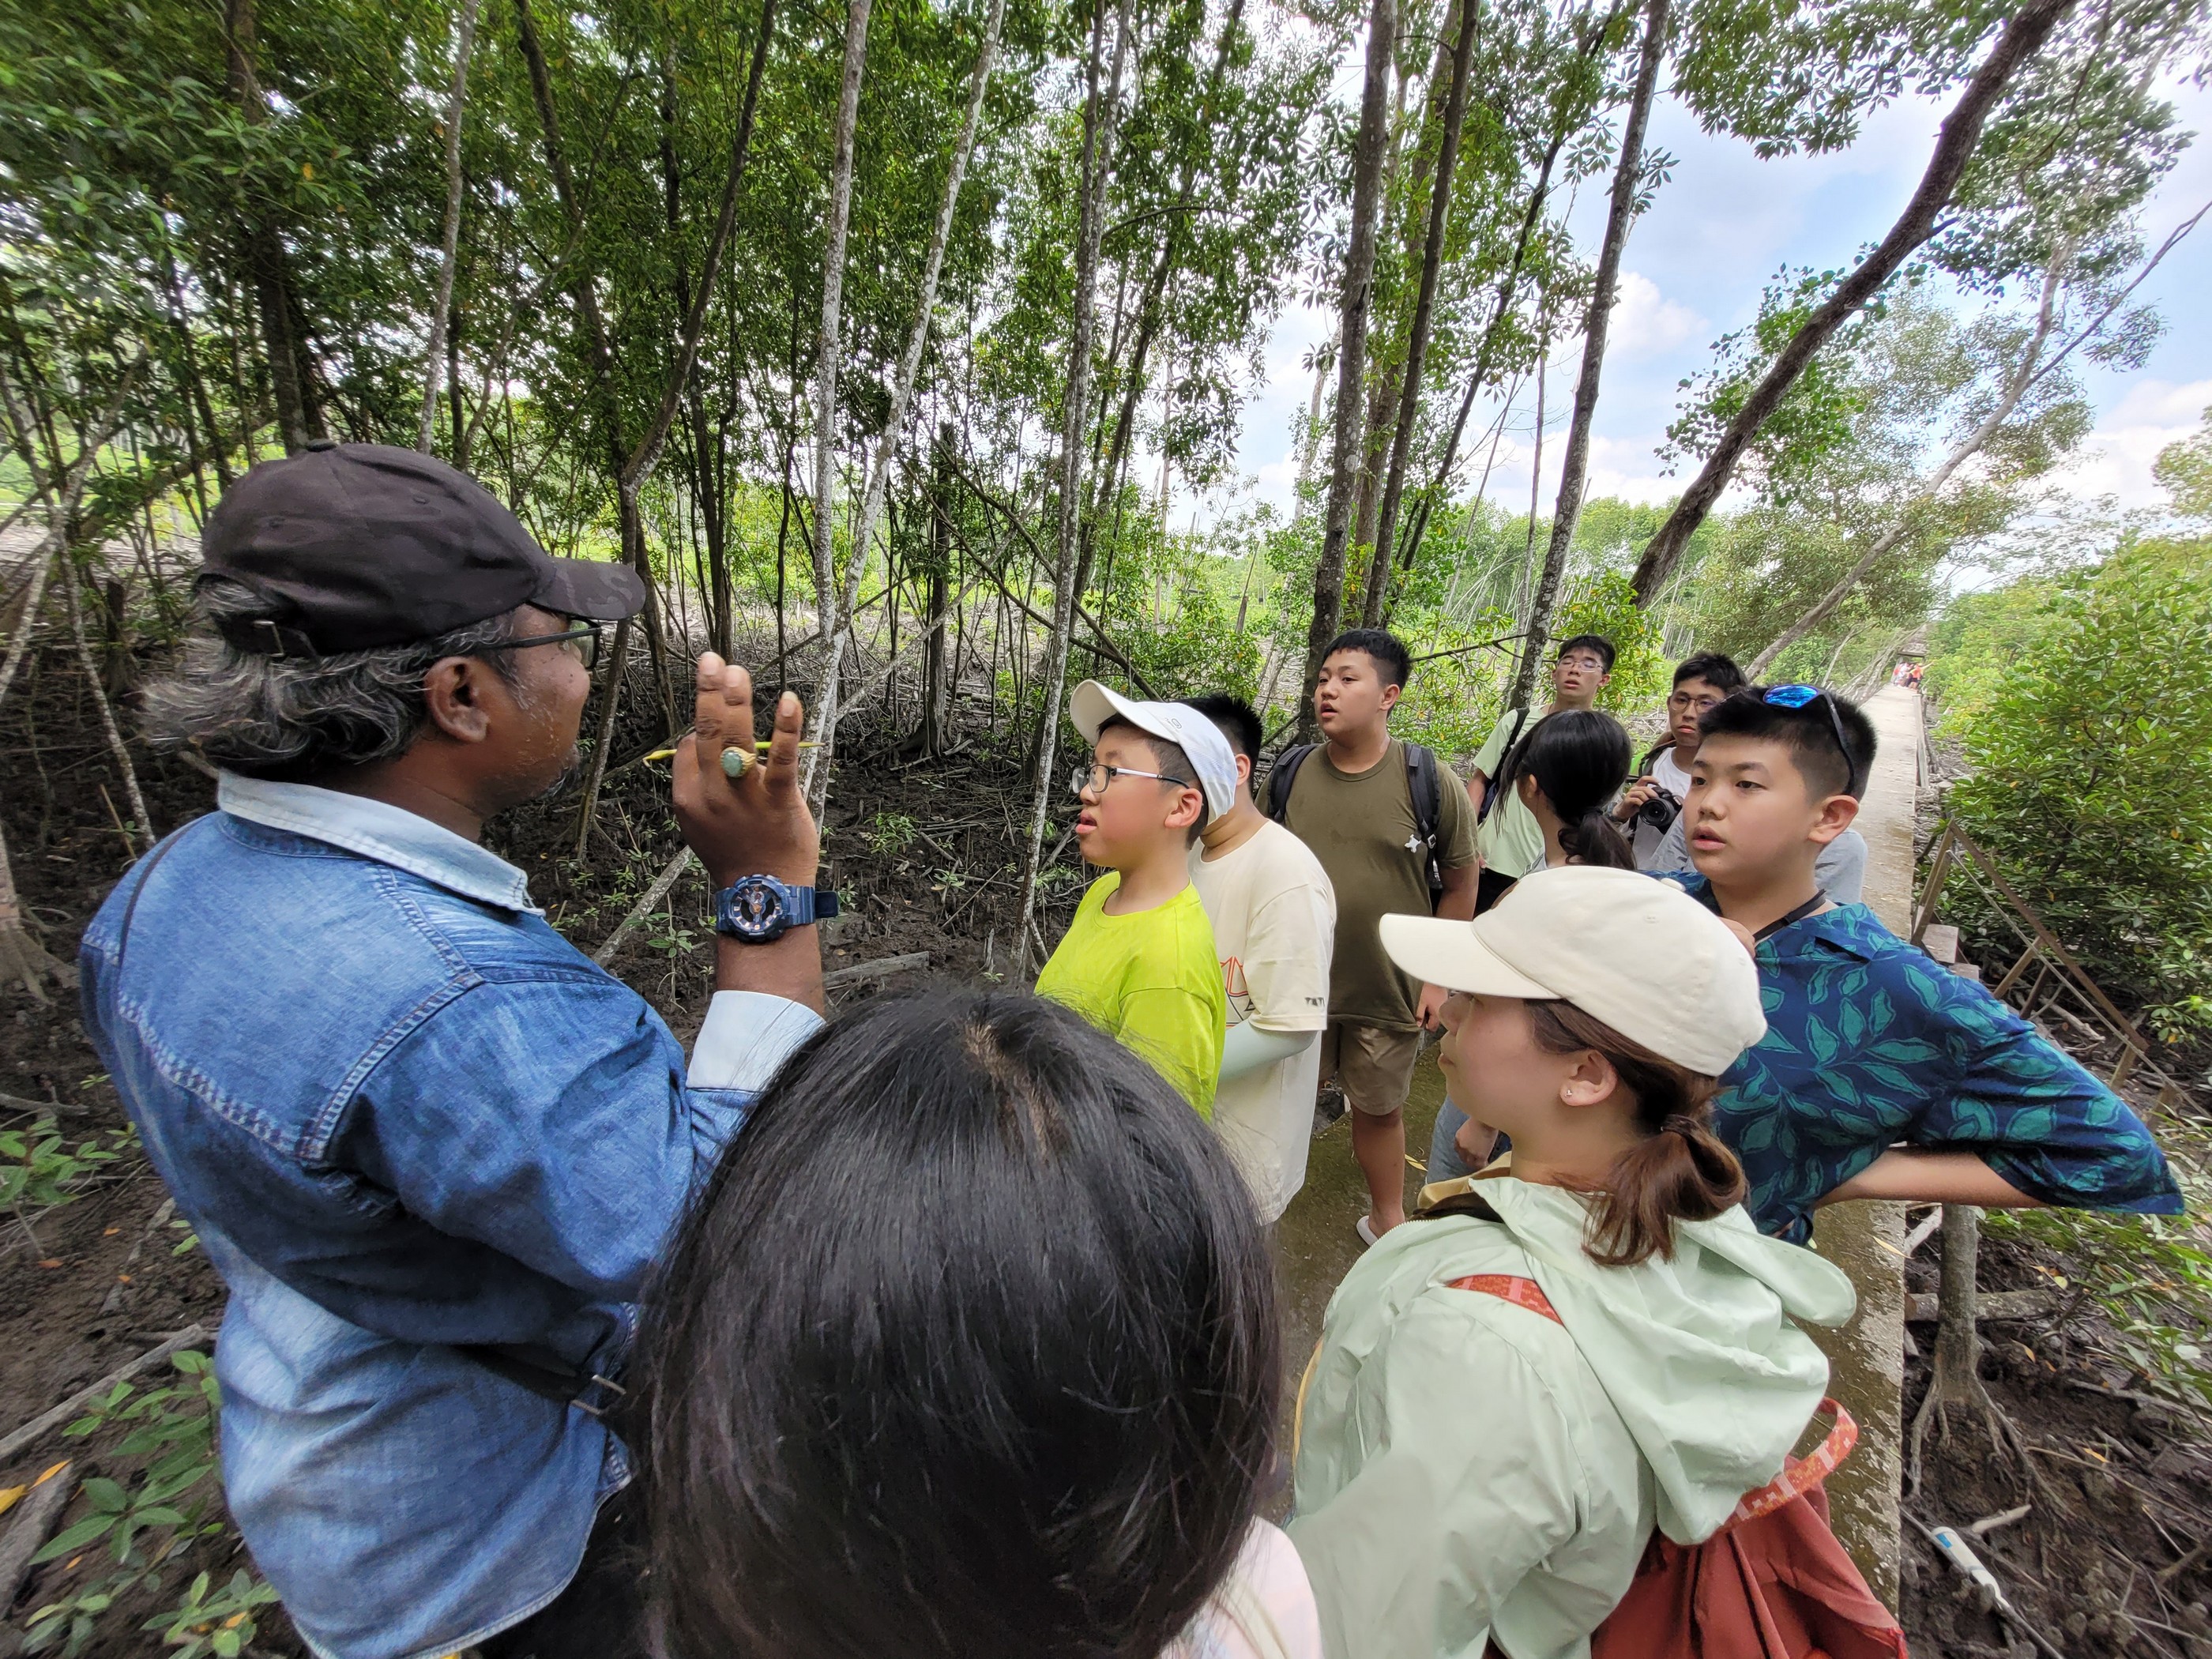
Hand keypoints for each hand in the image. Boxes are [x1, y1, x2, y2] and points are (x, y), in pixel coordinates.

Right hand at [671, 654, 818, 890]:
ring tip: (737, 672)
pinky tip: (789, 700)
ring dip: (736, 700)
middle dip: (708, 691)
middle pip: (706, 731)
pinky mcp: (778, 800)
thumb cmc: (735, 854)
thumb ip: (697, 784)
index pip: (689, 745)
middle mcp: (712, 793)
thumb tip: (697, 744)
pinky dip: (785, 727)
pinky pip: (781, 758)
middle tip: (714, 661)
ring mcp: (744, 796)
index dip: (701, 724)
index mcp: (688, 797)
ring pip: (736, 737)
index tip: (713, 705)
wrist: (762, 892)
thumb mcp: (699, 822)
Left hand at [1416, 982, 1447, 1030]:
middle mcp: (1443, 1011)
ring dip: (1430, 1013)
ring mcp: (1444, 1004)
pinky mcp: (1444, 998)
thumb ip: (1419, 1014)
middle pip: (1436, 1022)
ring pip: (1437, 1014)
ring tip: (1424, 1006)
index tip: (1419, 1022)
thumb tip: (1418, 1024)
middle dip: (1428, 1020)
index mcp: (1438, 1014)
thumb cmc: (1429, 988)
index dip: (1425, 1026)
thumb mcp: (1421, 1002)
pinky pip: (1438, 1007)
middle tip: (1420, 1014)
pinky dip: (1433, 1006)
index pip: (1432, 1027)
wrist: (1436, 976)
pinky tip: (1428, 1001)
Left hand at [1454, 1114, 1498, 1169]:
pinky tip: (1487, 1164)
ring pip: (1471, 1163)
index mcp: (1458, 1138)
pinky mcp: (1480, 1155)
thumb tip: (1476, 1136)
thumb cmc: (1481, 1117)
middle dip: (1468, 1159)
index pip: (1458, 1149)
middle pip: (1463, 1157)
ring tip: (1482, 1164)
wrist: (1486, 1118)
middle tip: (1475, 1160)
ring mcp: (1470, 1152)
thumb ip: (1470, 1133)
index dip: (1464, 1152)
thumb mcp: (1470, 1125)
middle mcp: (1462, 1147)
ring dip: (1476, 1163)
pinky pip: (1480, 1165)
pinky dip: (1484, 1165)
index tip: (1469, 1153)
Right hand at [1614, 778, 1655, 822]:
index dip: (1652, 779)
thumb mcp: (1642, 799)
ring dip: (1647, 799)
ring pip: (1641, 793)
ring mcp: (1630, 794)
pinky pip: (1636, 800)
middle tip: (1656, 798)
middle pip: (1644, 788)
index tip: (1658, 782)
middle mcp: (1633, 789)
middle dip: (1652, 793)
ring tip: (1650, 803)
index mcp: (1638, 787)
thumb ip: (1648, 796)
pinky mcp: (1627, 800)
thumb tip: (1658, 797)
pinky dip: (1641, 803)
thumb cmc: (1633, 804)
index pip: (1644, 778)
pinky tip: (1643, 806)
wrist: (1624, 811)